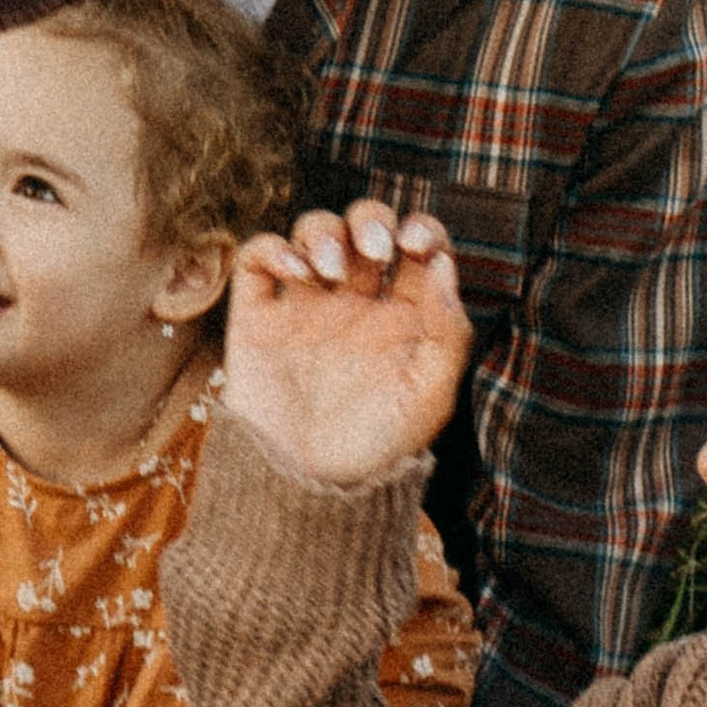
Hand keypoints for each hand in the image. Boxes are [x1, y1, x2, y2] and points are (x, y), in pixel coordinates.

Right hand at [223, 201, 469, 487]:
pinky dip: (274, 247)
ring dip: (324, 232)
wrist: (306, 485)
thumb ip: (448, 333)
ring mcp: (305, 304)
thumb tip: (442, 265)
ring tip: (331, 272)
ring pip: (313, 230)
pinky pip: (258, 258)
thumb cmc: (375, 448)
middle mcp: (355, 301)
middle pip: (365, 225)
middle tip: (375, 251)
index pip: (418, 248)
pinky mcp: (259, 315)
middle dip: (371, 221)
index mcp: (403, 314)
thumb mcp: (429, 397)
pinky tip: (297, 273)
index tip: (417, 244)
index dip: (421, 229)